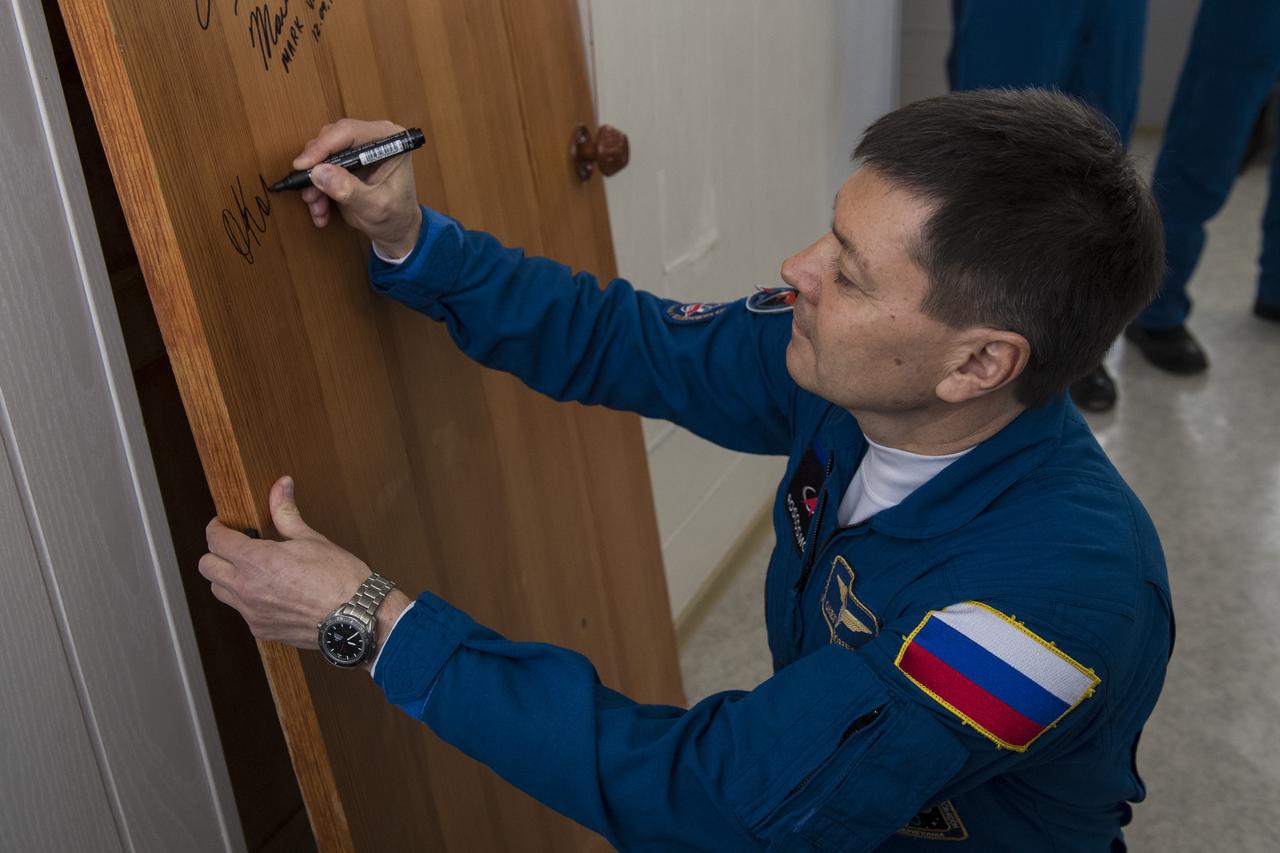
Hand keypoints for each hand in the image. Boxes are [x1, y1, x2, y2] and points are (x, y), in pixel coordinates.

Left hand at [200, 475, 376, 648]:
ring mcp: (251, 612)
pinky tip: (271, 593)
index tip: (224, 525)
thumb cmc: (339, 577)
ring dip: (227, 578)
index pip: (215, 540)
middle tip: (236, 547)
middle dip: (216, 553)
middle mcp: (246, 588)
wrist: (356, 617)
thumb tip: (281, 485)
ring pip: (219, 591)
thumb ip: (286, 512)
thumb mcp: (311, 539)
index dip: (216, 528)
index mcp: (256, 560)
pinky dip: (248, 600)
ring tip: (252, 570)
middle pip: (207, 567)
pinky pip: (241, 612)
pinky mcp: (261, 630)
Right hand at [293, 118, 423, 257]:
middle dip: (316, 167)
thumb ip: (349, 190)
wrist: (396, 229)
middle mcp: (372, 138)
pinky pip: (320, 168)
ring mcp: (356, 148)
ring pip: (321, 155)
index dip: (323, 147)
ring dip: (314, 182)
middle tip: (308, 191)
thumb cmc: (396, 216)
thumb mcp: (374, 207)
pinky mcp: (344, 161)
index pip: (349, 132)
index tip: (303, 166)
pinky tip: (320, 211)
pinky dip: (316, 188)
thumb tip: (320, 172)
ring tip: (316, 207)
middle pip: (331, 139)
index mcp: (389, 140)